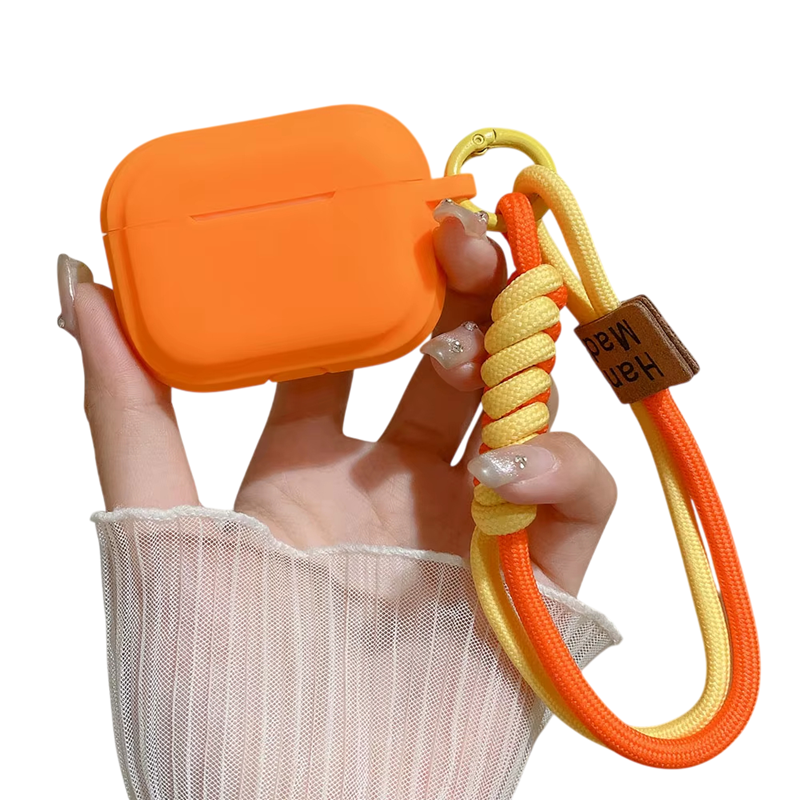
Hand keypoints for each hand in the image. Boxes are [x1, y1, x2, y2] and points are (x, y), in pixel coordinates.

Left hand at [58, 206, 615, 595]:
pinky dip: (560, 470)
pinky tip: (506, 476)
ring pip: (525, 410)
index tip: (371, 220)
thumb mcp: (157, 527)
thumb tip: (72, 285)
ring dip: (520, 358)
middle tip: (459, 235)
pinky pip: (580, 500)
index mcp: (312, 473)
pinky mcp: (534, 580)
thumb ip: (124, 406)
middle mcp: (396, 489)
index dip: (360, 286)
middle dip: (461, 295)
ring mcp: (468, 527)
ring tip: (493, 329)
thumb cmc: (212, 690)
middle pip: (447, 364)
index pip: (346, 353)